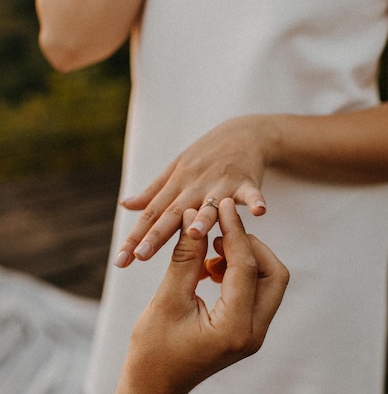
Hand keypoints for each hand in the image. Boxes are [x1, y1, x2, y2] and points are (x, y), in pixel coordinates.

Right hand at [105, 198, 288, 393]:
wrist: (154, 388)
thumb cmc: (153, 350)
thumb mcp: (167, 300)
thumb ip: (185, 257)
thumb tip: (196, 217)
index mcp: (235, 328)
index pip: (247, 267)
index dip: (235, 231)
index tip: (221, 207)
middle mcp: (253, 332)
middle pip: (274, 274)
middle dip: (251, 245)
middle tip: (221, 230)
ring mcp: (254, 333)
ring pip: (268, 282)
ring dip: (246, 258)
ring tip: (211, 250)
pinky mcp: (247, 330)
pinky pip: (256, 292)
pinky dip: (239, 272)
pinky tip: (210, 267)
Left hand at [113, 116, 272, 267]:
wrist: (243, 133)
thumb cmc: (207, 155)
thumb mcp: (176, 170)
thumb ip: (153, 192)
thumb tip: (125, 205)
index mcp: (176, 187)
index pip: (151, 215)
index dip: (135, 237)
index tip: (121, 260)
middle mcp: (194, 187)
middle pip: (173, 214)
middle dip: (156, 236)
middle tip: (140, 256)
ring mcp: (220, 184)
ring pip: (210, 205)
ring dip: (204, 218)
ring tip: (195, 234)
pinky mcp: (246, 181)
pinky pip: (251, 193)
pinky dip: (255, 201)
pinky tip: (260, 212)